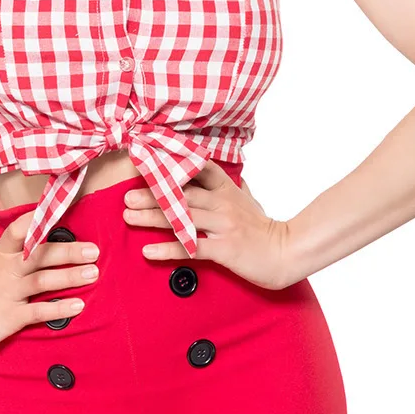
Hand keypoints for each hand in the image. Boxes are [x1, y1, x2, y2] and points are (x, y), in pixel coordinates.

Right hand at [0, 212, 99, 348]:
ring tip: (93, 274)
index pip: (20, 230)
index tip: (59, 212)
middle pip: (40, 255)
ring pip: (44, 281)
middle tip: (94, 251)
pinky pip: (39, 311)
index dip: (38, 220)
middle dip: (69, 252)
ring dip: (70, 277)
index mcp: (0, 253)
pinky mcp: (11, 315)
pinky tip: (78, 306)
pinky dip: (59, 308)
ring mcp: (10, 292)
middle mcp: (8, 270)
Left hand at [123, 160, 299, 291]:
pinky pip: (190, 247)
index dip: (174, 163)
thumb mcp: (251, 201)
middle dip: (152, 193)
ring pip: (182, 218)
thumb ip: (237, 188)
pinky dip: (167, 248)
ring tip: (129, 216)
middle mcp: (223, 204)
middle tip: (127, 195)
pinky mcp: (224, 249)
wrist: (286, 253)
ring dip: (152, 217)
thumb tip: (234, 176)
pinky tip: (148, 250)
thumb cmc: (265, 229)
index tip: (150, 160)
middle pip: (182, 194)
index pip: (199, 169)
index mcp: (227, 190)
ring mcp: (223, 226)